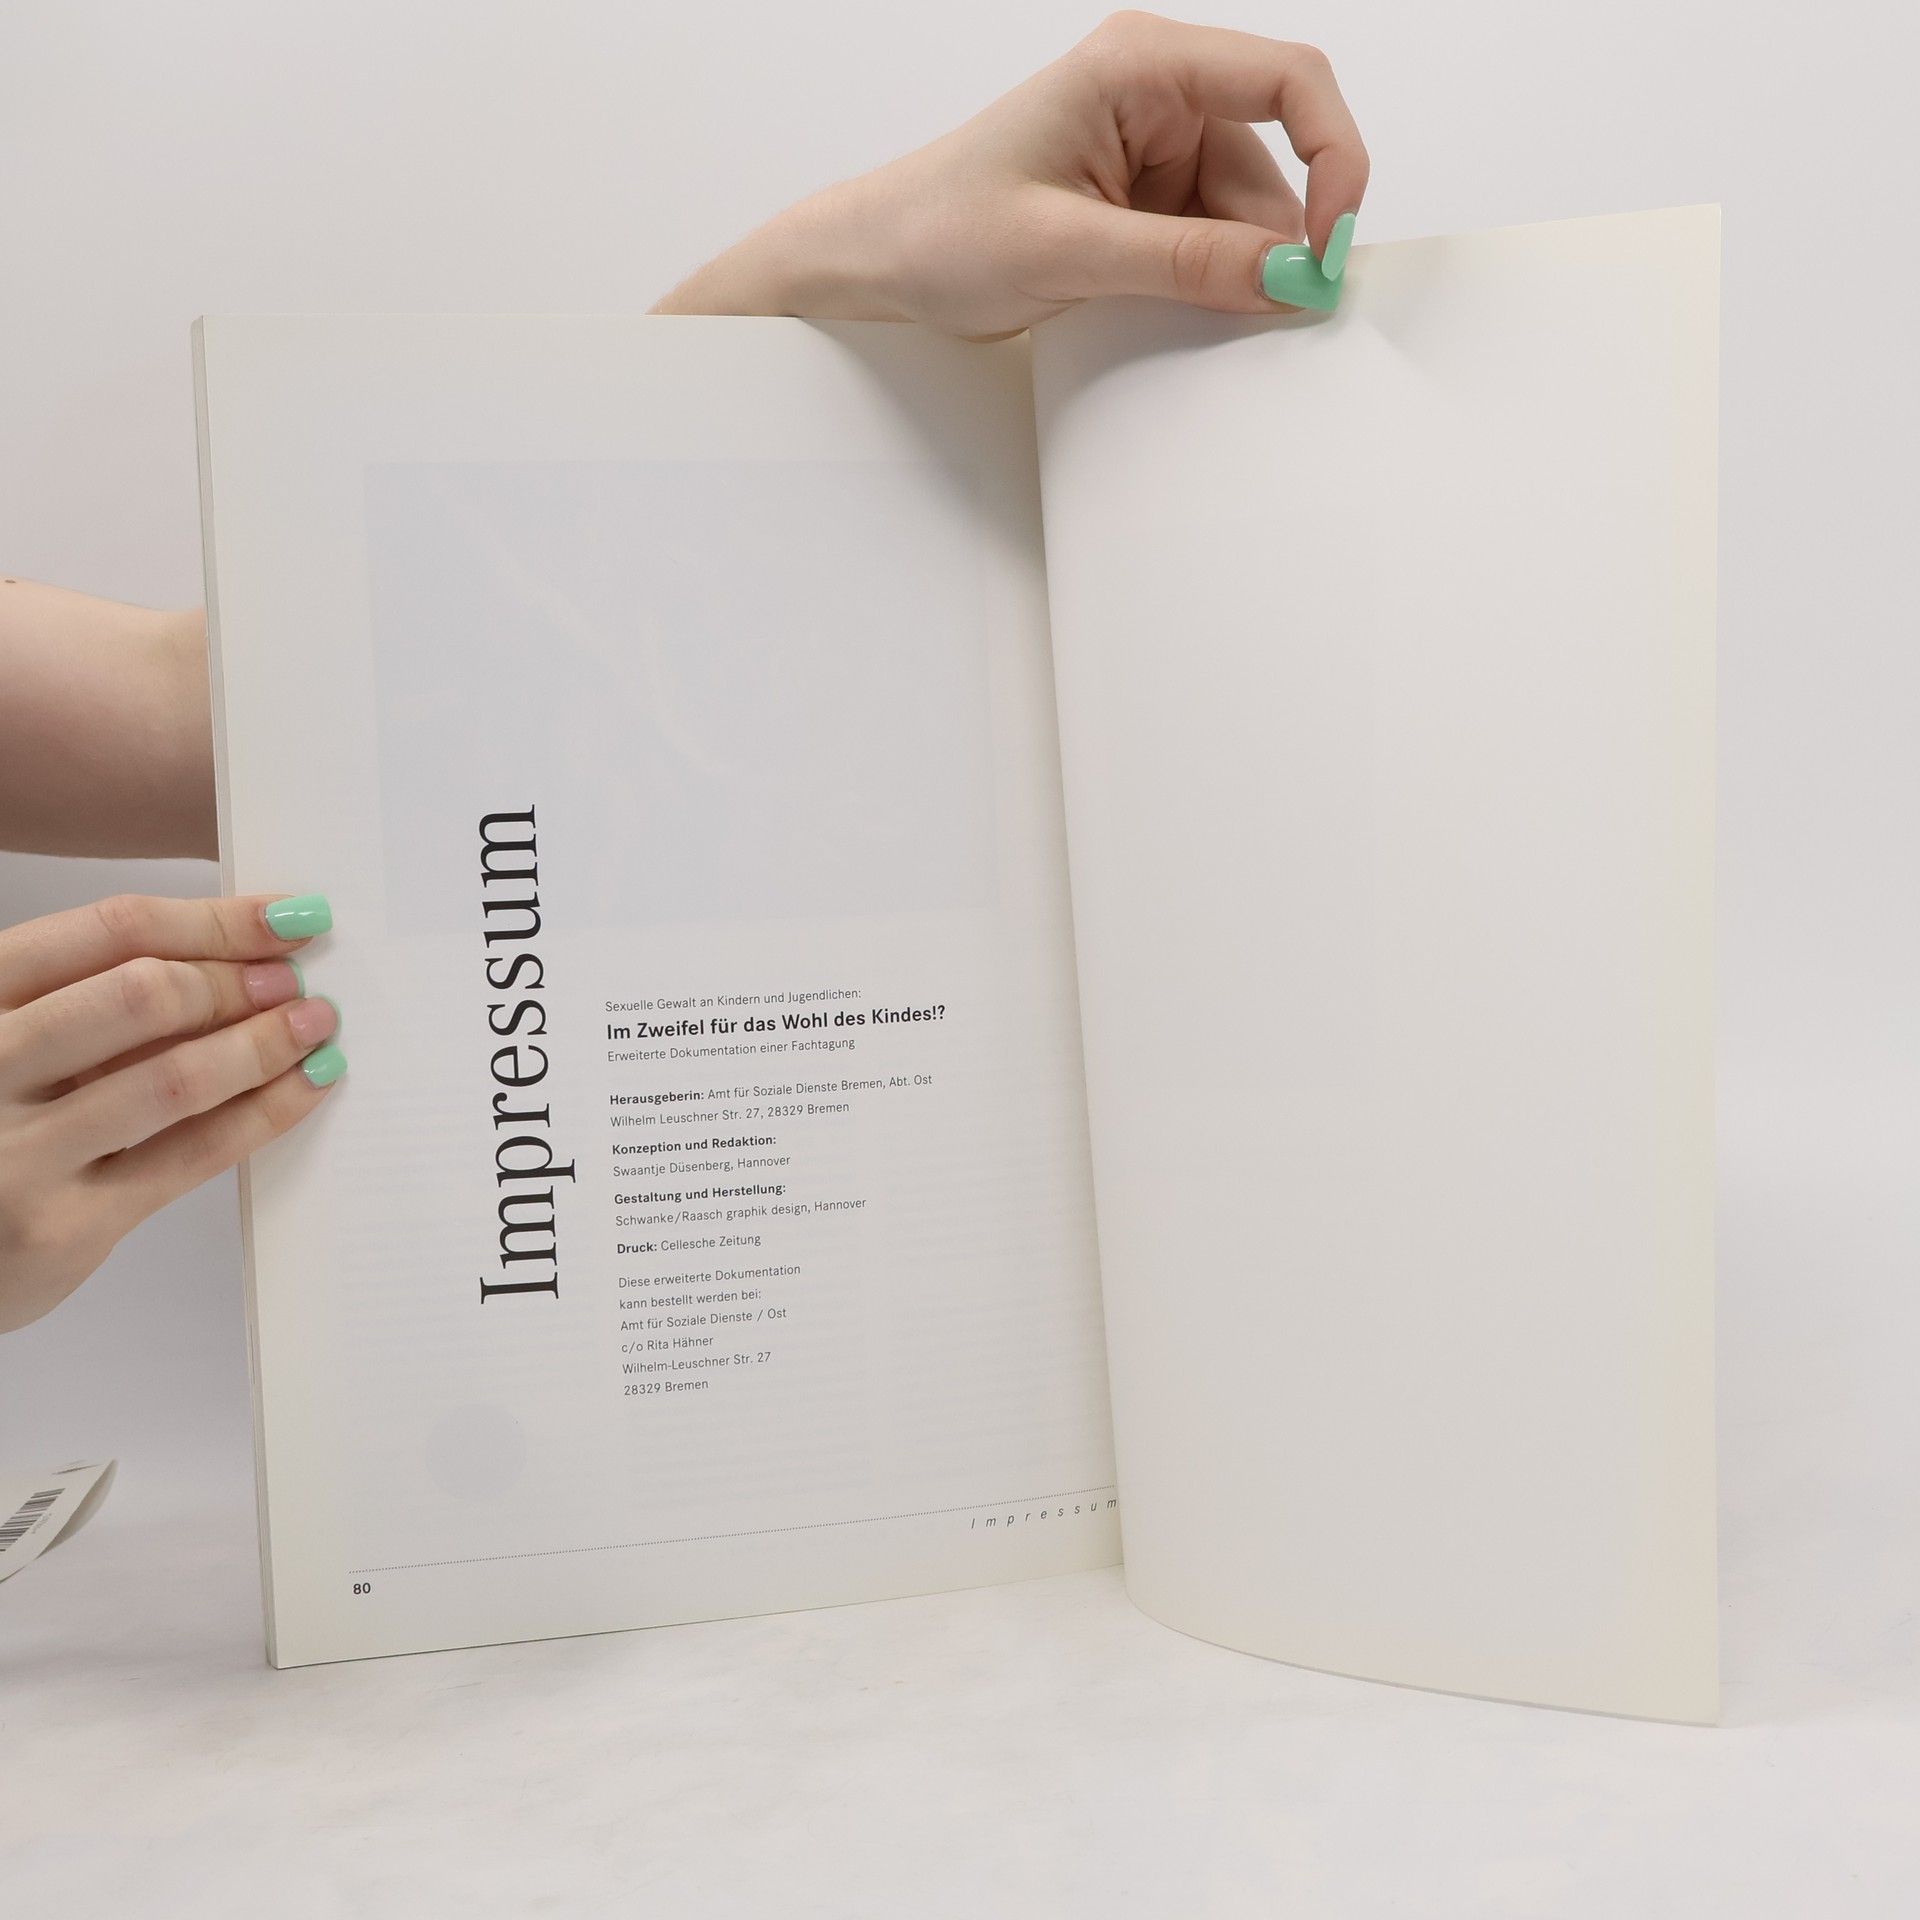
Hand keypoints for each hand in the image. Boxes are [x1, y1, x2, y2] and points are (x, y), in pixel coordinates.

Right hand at [0, 892, 343, 1332]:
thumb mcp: (8, 1044)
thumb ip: (86, 1004)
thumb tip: (234, 958)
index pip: (110, 931)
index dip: (215, 920)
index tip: (286, 917)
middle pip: (143, 995)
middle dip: (237, 980)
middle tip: (294, 980)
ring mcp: (20, 1155)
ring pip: (174, 1077)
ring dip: (263, 1043)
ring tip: (313, 1026)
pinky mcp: (65, 1228)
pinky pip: (191, 1154)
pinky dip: (264, 1112)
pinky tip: (305, 1087)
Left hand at [653, 11, 1368, 335]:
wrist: (879, 265)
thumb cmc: (940, 228)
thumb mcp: (1068, 251)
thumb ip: (1185, 262)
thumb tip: (1288, 276)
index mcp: (1140, 66)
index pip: (1287, 81)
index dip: (1333, 156)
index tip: (1331, 242)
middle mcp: (1157, 97)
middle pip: (1274, 164)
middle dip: (1282, 241)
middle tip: (1281, 319)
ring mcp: (1153, 154)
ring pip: (1247, 216)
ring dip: (1243, 275)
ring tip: (1200, 326)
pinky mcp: (1143, 208)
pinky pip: (1211, 245)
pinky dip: (1214, 287)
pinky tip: (1185, 321)